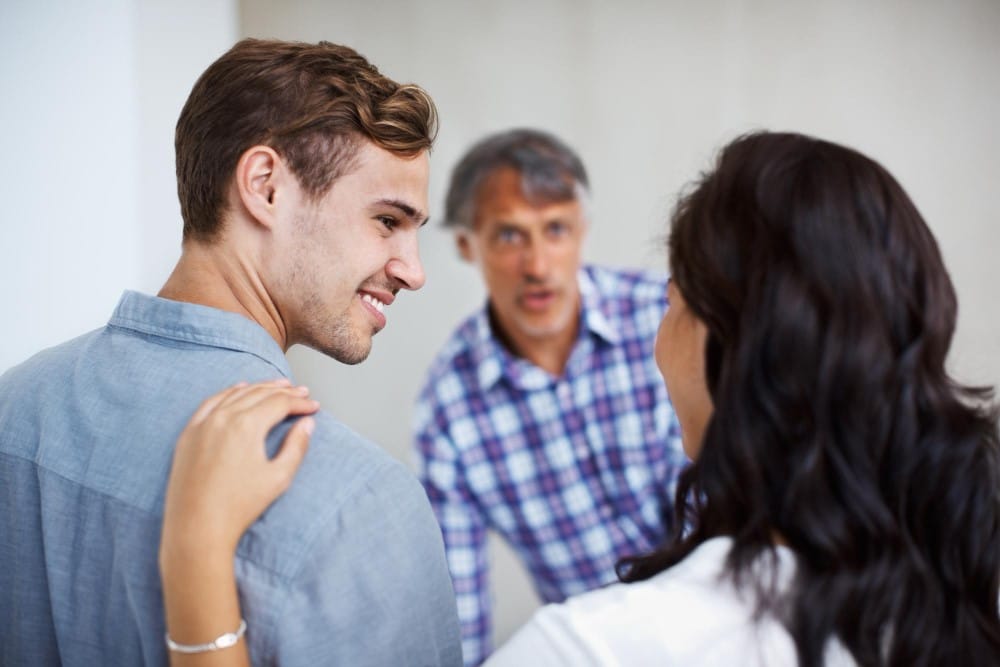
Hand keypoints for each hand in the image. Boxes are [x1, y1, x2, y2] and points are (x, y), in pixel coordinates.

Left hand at [160, 380, 319, 559]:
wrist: (197, 527)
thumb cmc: (238, 507)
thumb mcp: (278, 478)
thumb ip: (296, 446)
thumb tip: (306, 423)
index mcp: (246, 425)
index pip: (279, 403)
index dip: (300, 403)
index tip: (313, 407)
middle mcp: (223, 417)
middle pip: (259, 393)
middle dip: (284, 392)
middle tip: (301, 393)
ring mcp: (202, 424)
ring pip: (235, 394)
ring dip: (259, 387)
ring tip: (277, 386)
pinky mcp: (189, 434)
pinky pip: (210, 402)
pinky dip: (228, 392)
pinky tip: (239, 390)